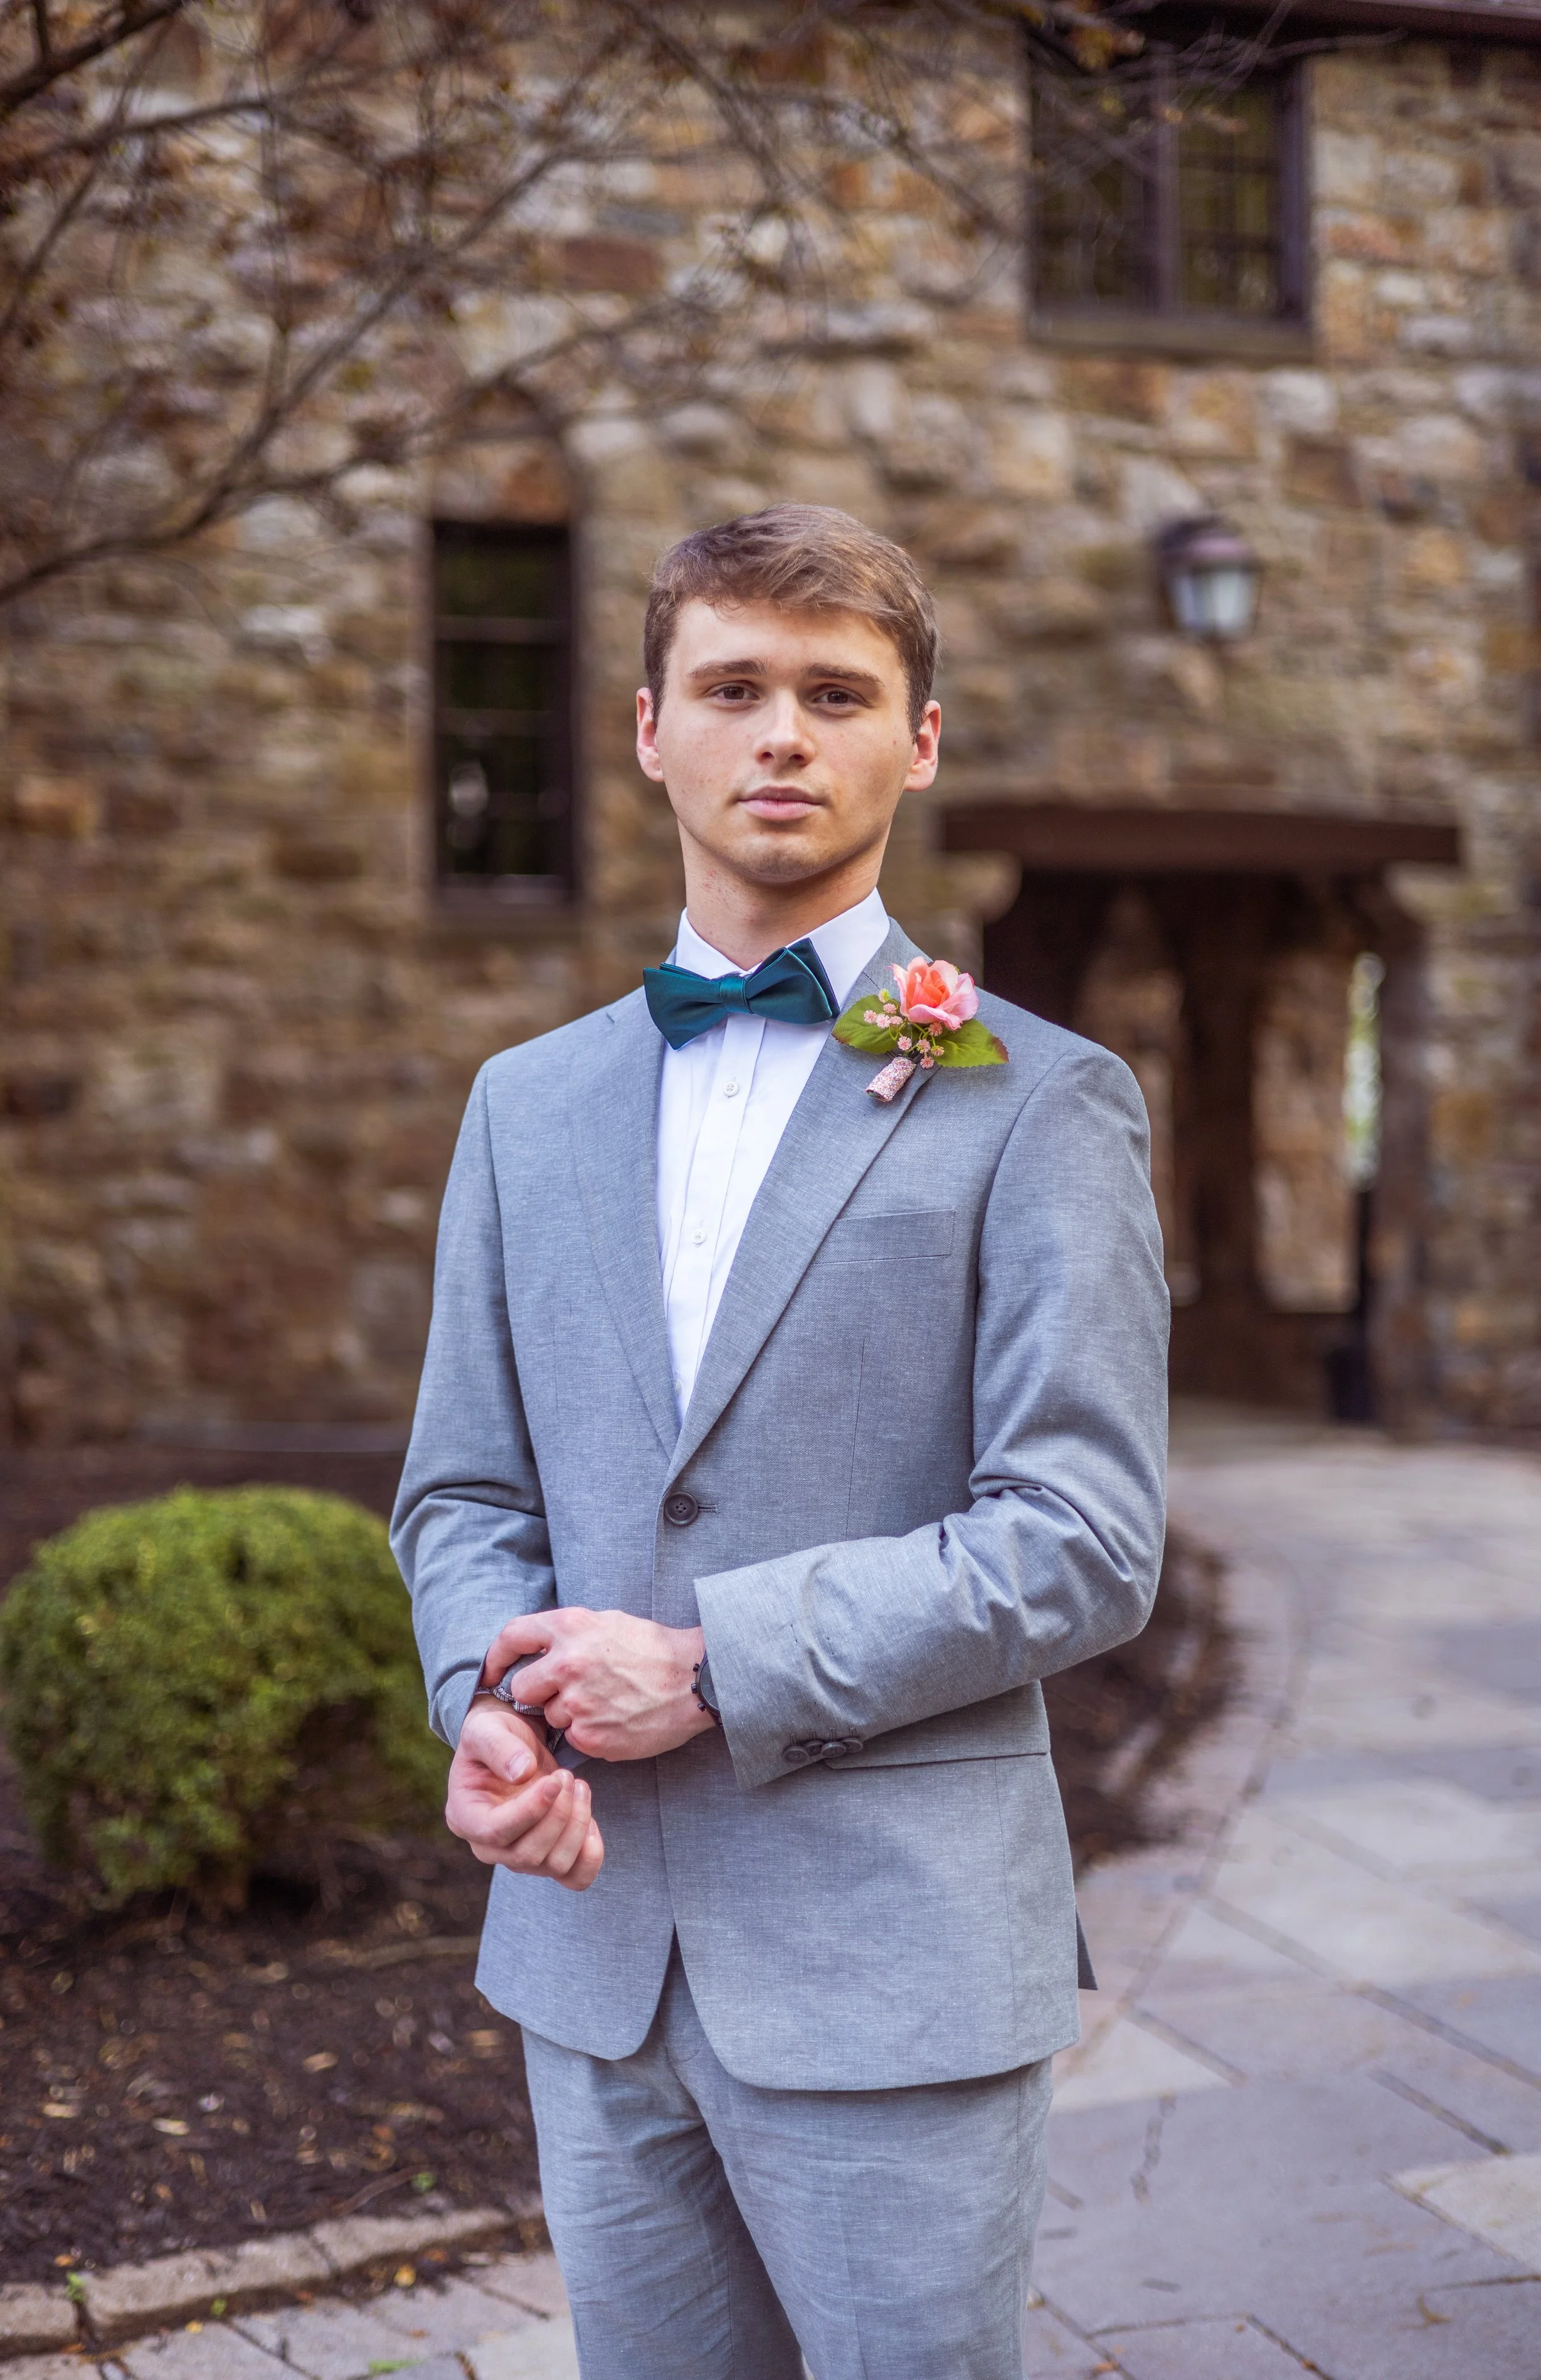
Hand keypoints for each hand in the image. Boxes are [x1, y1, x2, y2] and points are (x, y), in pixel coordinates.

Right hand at [445, 1701, 603, 1889]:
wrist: (515, 1748)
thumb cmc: (495, 1736)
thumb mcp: (487, 1728)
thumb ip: (499, 1747)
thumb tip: (521, 1772)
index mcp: (465, 1817)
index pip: (497, 1831)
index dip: (530, 1810)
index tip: (554, 1781)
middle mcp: (489, 1847)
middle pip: (529, 1854)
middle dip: (558, 1815)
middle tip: (566, 1776)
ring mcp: (520, 1857)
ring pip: (556, 1865)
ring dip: (576, 1825)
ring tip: (578, 1786)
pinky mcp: (549, 1859)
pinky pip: (575, 1877)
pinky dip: (591, 1854)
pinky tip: (590, 1818)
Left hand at [483, 1608, 715, 1761]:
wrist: (696, 1680)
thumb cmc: (654, 1649)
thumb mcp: (607, 1623)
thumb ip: (567, 1635)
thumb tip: (534, 1650)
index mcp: (570, 1628)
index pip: (512, 1637)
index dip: (496, 1656)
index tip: (492, 1671)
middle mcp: (567, 1664)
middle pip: (523, 1688)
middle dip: (539, 1693)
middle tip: (569, 1692)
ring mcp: (578, 1703)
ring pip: (550, 1717)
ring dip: (568, 1715)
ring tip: (606, 1703)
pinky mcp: (591, 1736)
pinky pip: (574, 1738)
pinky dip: (589, 1734)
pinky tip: (616, 1720)